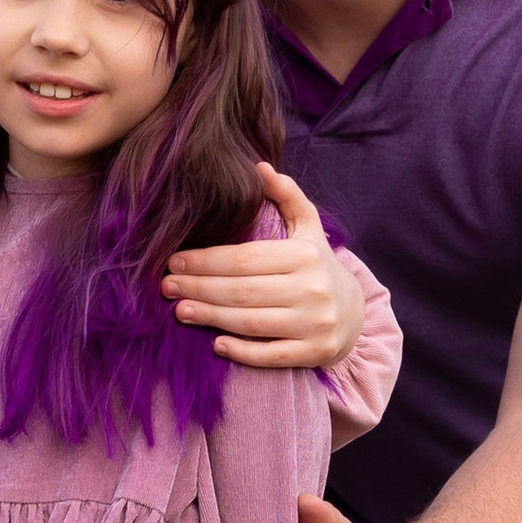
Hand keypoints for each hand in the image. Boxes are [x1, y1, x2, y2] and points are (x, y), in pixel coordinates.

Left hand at [162, 165, 362, 370]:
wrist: (355, 313)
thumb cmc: (318, 266)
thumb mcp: (308, 228)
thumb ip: (286, 196)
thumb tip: (260, 167)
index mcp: (304, 255)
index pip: (245, 258)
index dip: (206, 260)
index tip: (174, 261)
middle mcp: (312, 289)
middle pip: (243, 291)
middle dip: (199, 288)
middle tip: (166, 286)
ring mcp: (315, 323)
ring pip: (251, 322)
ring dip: (211, 317)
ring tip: (180, 311)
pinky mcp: (315, 351)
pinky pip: (271, 355)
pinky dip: (242, 351)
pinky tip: (216, 344)